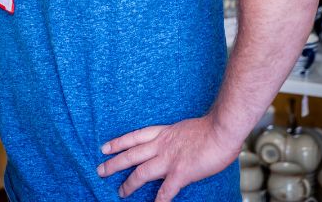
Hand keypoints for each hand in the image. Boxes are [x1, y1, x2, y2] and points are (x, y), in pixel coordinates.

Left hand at [97, 115, 239, 200]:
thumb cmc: (209, 127)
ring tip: (120, 192)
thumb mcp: (184, 128)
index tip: (105, 147)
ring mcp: (170, 159)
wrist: (221, 129)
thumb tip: (172, 144)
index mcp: (164, 133)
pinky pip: (165, 191)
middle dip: (114, 163)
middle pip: (132, 154)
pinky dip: (158, 201)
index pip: (135, 136)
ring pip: (141, 172)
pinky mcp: (181, 173)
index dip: (119, 142)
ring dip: (129, 183)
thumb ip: (175, 138)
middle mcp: (162, 145)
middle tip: (100, 170)